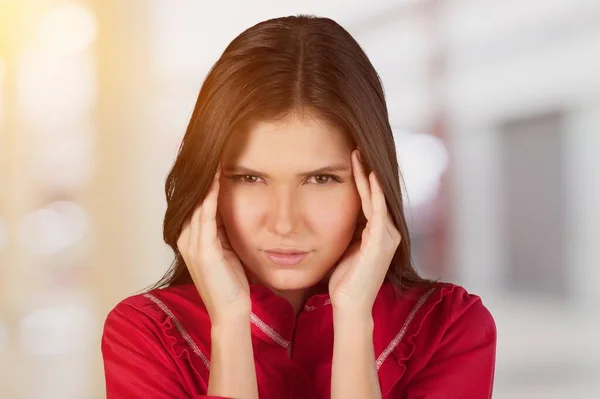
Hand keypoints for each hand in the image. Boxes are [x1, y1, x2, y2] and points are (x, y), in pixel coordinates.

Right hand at [177, 166, 250, 322]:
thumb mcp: (225, 249)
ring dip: (206, 180)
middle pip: (193, 199)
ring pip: (198, 203)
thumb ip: (221, 229)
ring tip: (214, 158)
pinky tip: (217, 180)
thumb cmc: (230, 282)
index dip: (204, 182)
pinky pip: (206, 216)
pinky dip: (211, 196)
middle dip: (203, 176)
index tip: (214, 160)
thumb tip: (228, 208)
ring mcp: (192, 244)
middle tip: (212, 150)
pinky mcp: (203, 250)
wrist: (230, 310)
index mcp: (189, 238)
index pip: (195, 202)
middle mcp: (185, 238)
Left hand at [328, 149, 401, 316]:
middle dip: (366, 171)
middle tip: (356, 148)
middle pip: (376, 194)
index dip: (361, 179)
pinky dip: (375, 192)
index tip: (351, 159)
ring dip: (368, 176)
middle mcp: (388, 232)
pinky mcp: (381, 242)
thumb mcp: (348, 248)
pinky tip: (370, 175)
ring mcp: (387, 237)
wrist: (350, 305)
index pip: (370, 199)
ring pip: (377, 198)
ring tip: (359, 155)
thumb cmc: (346, 280)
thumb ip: (350, 231)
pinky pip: (378, 211)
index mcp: (379, 233)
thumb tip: (339, 215)